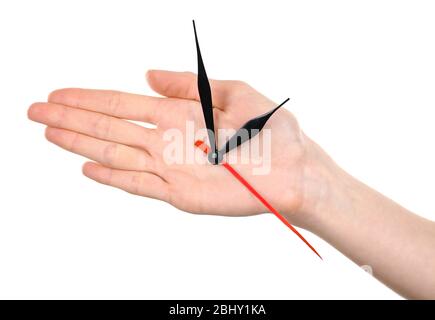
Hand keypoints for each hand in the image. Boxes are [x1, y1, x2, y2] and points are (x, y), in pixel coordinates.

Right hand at [28, 70, 327, 226]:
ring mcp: (171, 168)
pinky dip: (112, 177)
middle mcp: (168, 141)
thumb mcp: (234, 92)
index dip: (89, 99)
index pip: (123, 104)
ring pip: (115, 153)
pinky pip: (139, 185)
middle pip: (109, 127)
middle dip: (70, 119)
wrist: (295, 170)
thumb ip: (188, 85)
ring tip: (49, 132)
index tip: (59, 94)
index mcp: (179, 114)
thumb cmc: (271, 131)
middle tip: (34, 110)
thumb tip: (147, 73)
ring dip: (80, 143)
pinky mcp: (180, 194)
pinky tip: (87, 167)